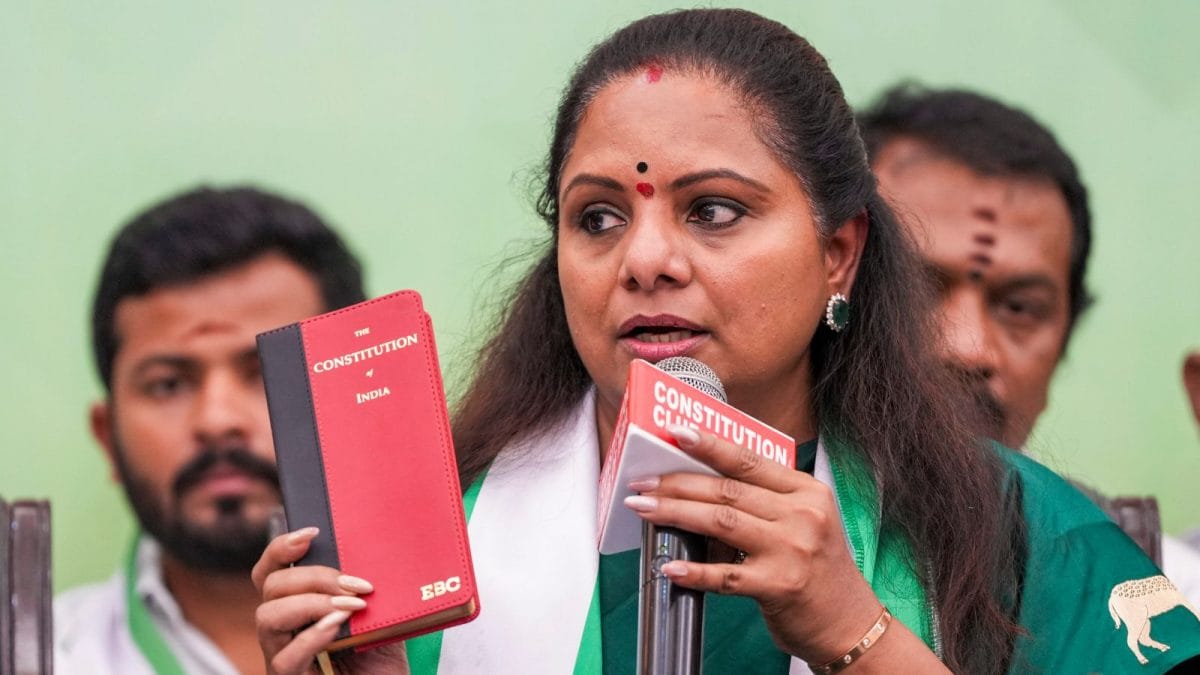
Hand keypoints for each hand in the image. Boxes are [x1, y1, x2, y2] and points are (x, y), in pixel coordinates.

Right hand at [252, 528, 408, 674]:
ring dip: (312, 603)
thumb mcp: (378, 615)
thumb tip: (377, 552)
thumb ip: (367, 589)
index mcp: (298, 609)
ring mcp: (282, 656)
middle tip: (354, 584)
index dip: (282, 548)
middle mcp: (283, 631)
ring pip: (267, 617)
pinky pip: (285, 658)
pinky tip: (338, 625)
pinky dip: (312, 636)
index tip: (313, 533)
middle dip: (314, 576)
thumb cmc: (381, 661)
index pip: (271, 572)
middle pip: (271, 586)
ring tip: (350, 606)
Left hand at [622, 425, 883, 662]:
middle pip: (727, 490)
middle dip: (677, 483)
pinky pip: (726, 575)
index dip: (710, 444)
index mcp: (806, 492)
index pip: (750, 461)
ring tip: (644, 508)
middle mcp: (802, 516)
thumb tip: (700, 484)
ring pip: (721, 522)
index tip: (677, 432)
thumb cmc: (818, 569)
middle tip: (642, 482)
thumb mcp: (805, 521)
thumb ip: (765, 500)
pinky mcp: (779, 586)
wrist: (849, 623)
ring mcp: (791, 551)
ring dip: (675, 513)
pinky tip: (671, 567)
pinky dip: (695, 571)